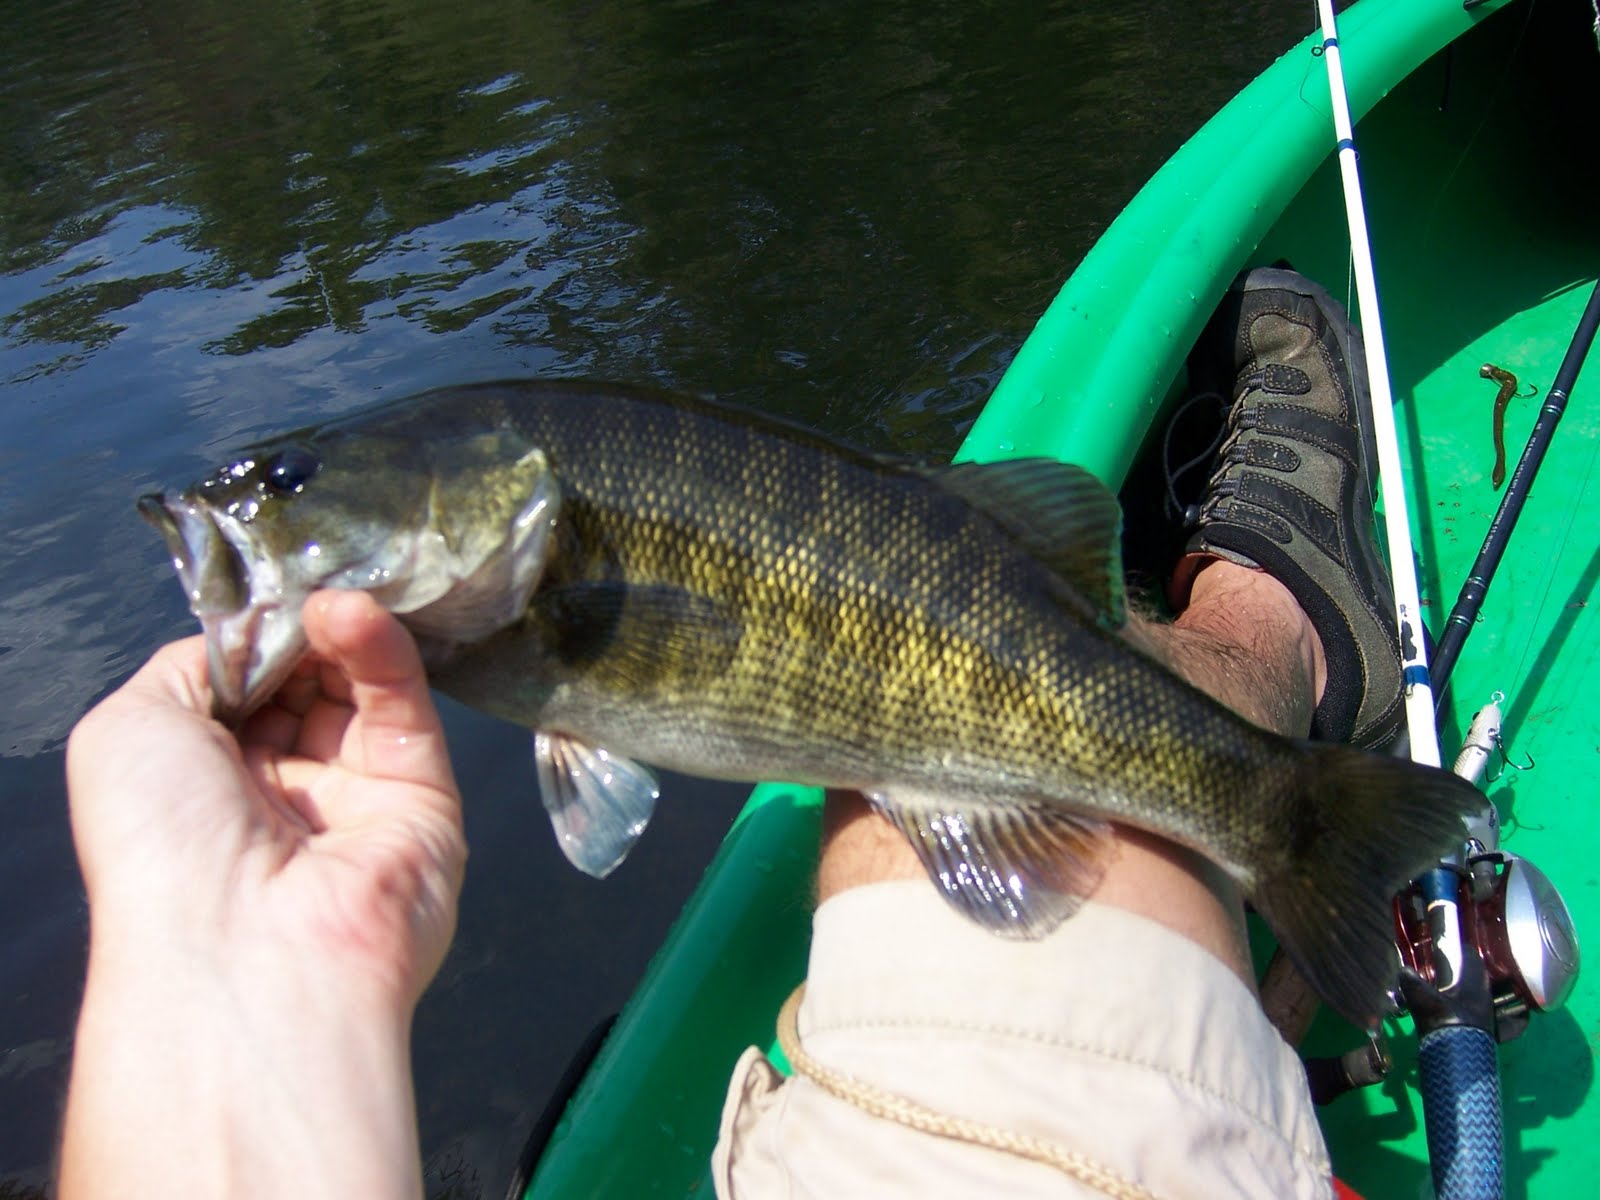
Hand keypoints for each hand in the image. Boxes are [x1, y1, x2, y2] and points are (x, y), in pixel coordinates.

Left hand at [68, 588, 464, 1005]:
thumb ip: (196, 662)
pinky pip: (406, 708)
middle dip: (301, 628)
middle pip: (306, 674)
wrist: (246, 943)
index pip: (245, 681)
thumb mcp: (128, 725)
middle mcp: (279, 785)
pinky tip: (354, 617)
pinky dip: (383, 652)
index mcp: (204, 777)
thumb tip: (259, 632)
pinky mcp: (421, 793)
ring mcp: (354, 790)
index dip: (256, 633)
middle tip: (301, 593)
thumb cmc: (161, 840)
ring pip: (360, 683)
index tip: (263, 595)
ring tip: (330, 602)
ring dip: (341, 629)